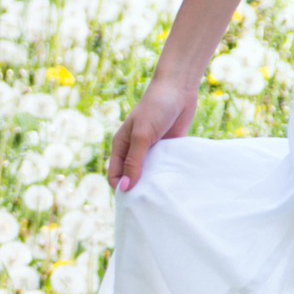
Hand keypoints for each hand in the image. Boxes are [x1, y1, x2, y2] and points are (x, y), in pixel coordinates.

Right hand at [104, 74, 202, 192]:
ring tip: (163, 196)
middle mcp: (134, 150)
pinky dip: (167, 176)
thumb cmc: (156, 108)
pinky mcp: (166, 150)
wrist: (178, 90)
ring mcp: (151, 151)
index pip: (115, 175)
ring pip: (148, 174)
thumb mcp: (142, 136)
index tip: (134, 201)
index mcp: (121, 146)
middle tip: (149, 204)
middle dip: (138, 190)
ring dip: (154, 184)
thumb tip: (126, 188)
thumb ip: (134, 162)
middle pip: (131, 177)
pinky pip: (164, 168)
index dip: (121, 189)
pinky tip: (174, 184)